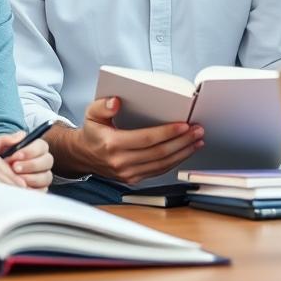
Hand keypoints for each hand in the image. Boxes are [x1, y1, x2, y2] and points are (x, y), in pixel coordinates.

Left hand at [0, 132, 53, 190]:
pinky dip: (32, 189)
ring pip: (46, 176)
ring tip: (15, 179)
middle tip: (15, 168)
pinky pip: (42, 190)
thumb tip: (21, 134)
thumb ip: (5, 140)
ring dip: (31, 178)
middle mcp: (40, 162)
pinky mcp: (38, 190)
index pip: (41, 146)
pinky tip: (19, 188)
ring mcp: (40, 177)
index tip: (16, 155)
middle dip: (31, 164)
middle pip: (47, 161)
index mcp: (33, 149)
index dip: (31, 150)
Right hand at [49, 96, 203, 184]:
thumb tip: (116, 102)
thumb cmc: (92, 132)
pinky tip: (185, 151)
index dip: (167, 133)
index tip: (184, 125)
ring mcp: (128, 173)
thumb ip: (103, 106)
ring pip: (162, 165)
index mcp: (112, 144)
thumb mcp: (92, 113)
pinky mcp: (134, 179)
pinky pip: (159, 171)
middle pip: (159, 153)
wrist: (84, 155)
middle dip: (182, 141)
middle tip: (197, 130)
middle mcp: (121, 162)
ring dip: (183, 152)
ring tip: (197, 140)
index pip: (146, 139)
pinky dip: (175, 161)